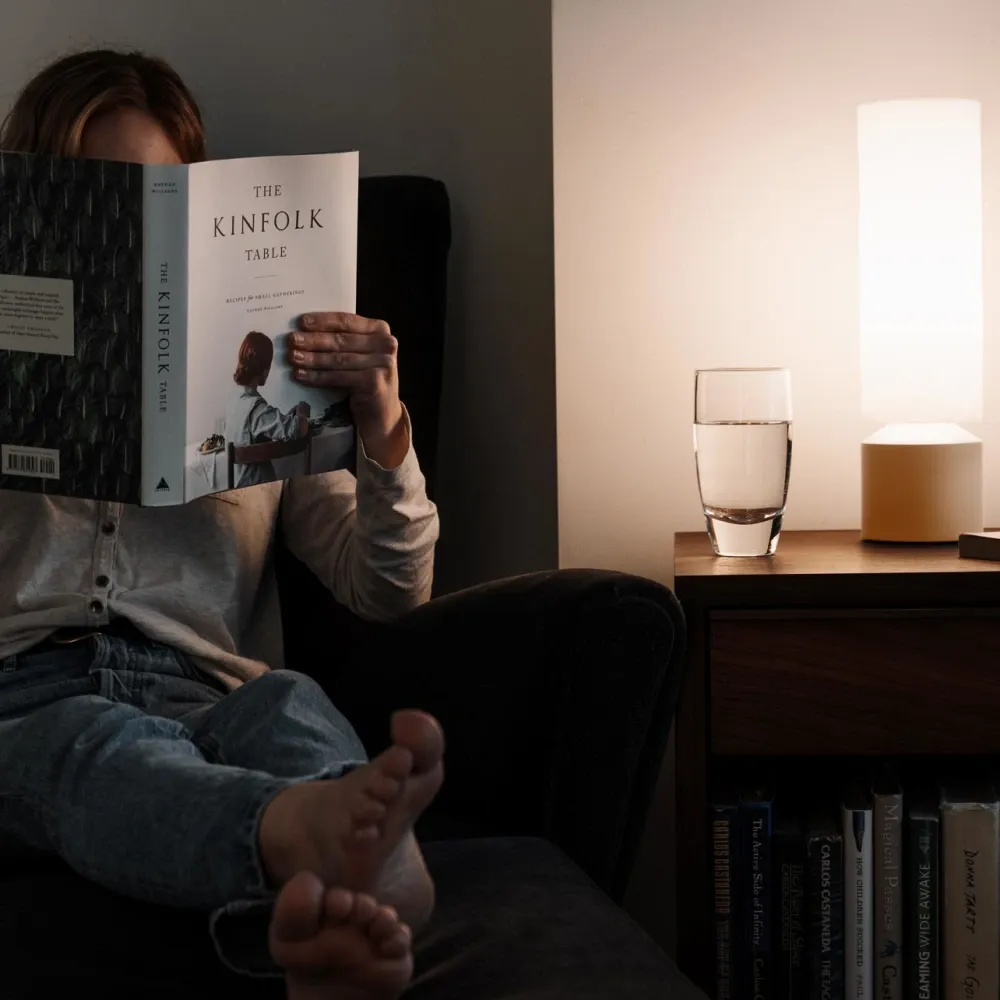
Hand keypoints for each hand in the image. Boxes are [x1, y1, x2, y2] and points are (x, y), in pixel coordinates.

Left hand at [289, 312, 407, 467]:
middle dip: (314, 340)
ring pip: (339, 359)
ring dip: (312, 359)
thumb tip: (304, 331)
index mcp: (381, 330)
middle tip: (292, 340)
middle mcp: (386, 344)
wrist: (382, 413)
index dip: (323, 321)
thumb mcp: (358, 354)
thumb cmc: (365, 379)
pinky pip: (339, 377)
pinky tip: (302, 375)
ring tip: (293, 357)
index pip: (348, 320)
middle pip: (342, 340)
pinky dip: (318, 377)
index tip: (301, 322)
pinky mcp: (375, 382)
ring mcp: (383, 363)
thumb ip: (343, 340)